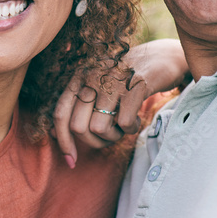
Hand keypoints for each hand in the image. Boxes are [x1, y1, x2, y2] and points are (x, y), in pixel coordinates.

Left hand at [53, 39, 186, 167]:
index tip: (71, 160)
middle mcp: (92, 75)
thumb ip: (78, 108)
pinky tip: (136, 119)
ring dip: (114, 136)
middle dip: (94, 142)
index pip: (60, 113)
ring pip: (99, 128)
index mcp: (80, 76)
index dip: (63, 141)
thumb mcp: (99, 88)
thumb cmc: (126, 79)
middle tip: (110, 136)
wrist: (162, 56)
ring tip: (124, 126)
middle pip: (78, 127)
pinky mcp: (135, 85)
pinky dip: (130, 129)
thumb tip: (54, 138)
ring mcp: (113, 79)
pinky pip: (124, 123)